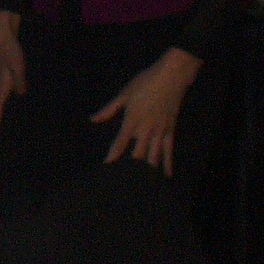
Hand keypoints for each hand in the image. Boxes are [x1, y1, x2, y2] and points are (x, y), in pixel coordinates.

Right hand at [0, 11, 24, 152]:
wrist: (3, 35)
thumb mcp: (18, 65)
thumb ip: (21, 81)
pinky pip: (4, 107)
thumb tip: (23, 97)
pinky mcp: (5, 86)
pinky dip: (4, 118)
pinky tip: (15, 123)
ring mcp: (0, 91)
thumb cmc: (10, 50)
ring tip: (3, 145)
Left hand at [90, 47, 199, 174]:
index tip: (106, 167)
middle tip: (122, 182)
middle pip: (137, 155)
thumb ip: (108, 109)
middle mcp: (146, 129)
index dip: (112, 156)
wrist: (170, 77)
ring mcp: (160, 132)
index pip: (120, 143)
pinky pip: (169, 151)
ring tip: (141, 185)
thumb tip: (93, 119)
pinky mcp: (170, 131)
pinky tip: (166, 176)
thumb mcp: (124, 94)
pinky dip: (168, 164)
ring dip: (147, 171)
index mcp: (132, 120)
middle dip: (129, 169)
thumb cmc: (145, 83)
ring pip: (153, 156)